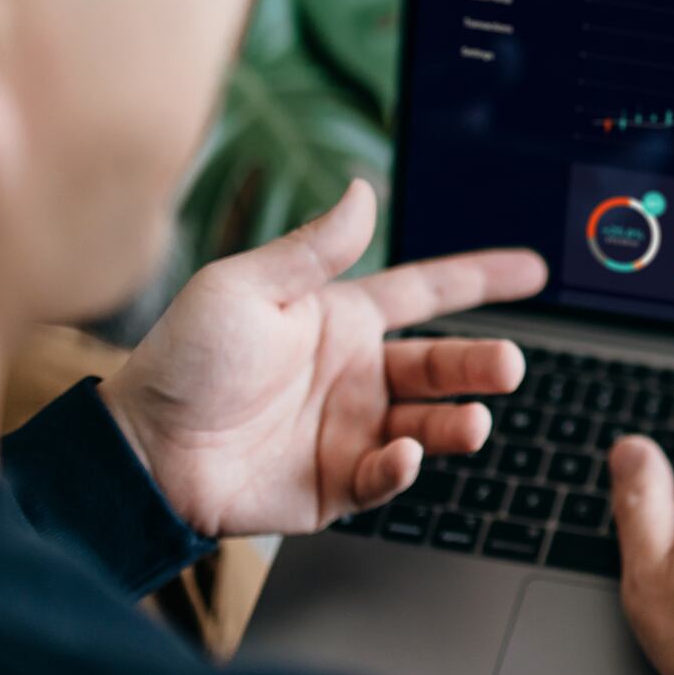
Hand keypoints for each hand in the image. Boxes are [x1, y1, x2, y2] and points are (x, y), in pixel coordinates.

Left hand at [97, 180, 546, 537]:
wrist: (140, 451)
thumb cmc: (181, 361)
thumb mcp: (244, 288)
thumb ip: (312, 248)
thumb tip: (364, 191)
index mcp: (339, 319)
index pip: (427, 293)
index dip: (481, 280)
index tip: (533, 271)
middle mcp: (355, 375)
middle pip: (442, 364)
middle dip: (482, 364)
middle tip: (509, 365)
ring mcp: (350, 430)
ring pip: (428, 424)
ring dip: (458, 422)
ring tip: (475, 422)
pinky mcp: (335, 483)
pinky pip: (385, 476)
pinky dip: (401, 468)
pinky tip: (401, 455)